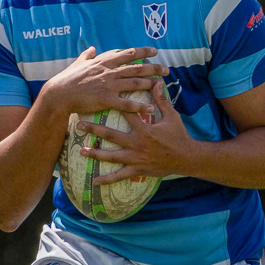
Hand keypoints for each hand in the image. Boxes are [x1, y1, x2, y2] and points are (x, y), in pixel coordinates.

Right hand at [41, 46, 168, 118]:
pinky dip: (139, 106)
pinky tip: (150, 108)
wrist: (59, 94)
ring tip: (162, 84)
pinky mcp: (106, 99)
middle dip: (153, 68)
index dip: (143, 52)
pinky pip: (127, 103)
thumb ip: (87, 55)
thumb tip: (92, 48)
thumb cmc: (68, 79)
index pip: (128, 54)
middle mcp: (109, 71)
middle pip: (136, 68)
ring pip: (134, 83)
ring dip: (150, 83)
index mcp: (104, 62)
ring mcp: (109, 85)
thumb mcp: (78, 63)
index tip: (154, 51)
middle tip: (166, 69)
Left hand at [80, 77, 197, 183]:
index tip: (99, 99)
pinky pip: (119, 176)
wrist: (186, 158)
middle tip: (78, 125)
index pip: (125, 113)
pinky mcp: (137, 170)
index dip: (113, 104)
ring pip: (111, 156)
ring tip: (81, 151)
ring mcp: (135, 158)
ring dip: (95, 154)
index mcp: (144, 129)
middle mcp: (136, 143)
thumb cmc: (179, 135)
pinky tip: (94, 182)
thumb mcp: (171, 116)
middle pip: (110, 135)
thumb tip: (156, 82)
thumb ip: (161, 100)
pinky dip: (107, 180)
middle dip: (94, 129)